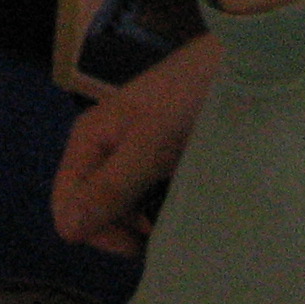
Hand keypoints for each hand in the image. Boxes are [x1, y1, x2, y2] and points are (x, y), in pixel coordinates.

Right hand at [51, 33, 221, 257]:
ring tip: (178, 213)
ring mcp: (129, 150)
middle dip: (122, 229)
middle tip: (162, 228)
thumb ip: (110, 187)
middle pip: (91, 209)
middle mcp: (101, 147)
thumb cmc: (188, 99)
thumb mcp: (149, 146)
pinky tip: (184, 200)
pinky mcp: (156, 154)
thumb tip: (65, 231)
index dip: (97, 232)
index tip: (138, 243)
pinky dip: (160, 204)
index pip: (67, 208)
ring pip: (119, 205)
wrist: (239, 62)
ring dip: (143, 220)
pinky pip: (144, 192)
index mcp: (88, 140)